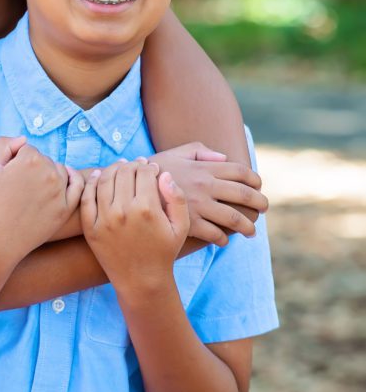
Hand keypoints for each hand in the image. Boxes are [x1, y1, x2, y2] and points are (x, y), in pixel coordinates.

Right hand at [0, 136, 83, 264]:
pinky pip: (77, 188)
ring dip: (49, 176)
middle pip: (44, 160)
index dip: (16, 162)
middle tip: (18, 188)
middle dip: (33, 169)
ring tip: (32, 191)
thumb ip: (4, 144)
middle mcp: (49, 172)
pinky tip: (68, 177)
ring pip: (59, 172)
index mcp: (30, 159)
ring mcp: (60, 191)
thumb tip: (24, 140)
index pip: (27, 150)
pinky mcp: (66, 208)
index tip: (9, 177)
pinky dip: (73, 180)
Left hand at [80, 160, 189, 288]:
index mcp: (147, 209)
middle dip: (131, 165)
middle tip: (136, 166)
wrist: (141, 280)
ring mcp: (103, 220)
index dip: (149, 166)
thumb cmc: (164, 252)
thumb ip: (176, 198)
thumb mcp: (181, 227)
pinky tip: (98, 176)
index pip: (144, 172)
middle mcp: (123, 212)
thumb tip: (164, 174)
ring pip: (104, 180)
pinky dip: (91, 183)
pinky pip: (86, 198)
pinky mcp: (90, 228)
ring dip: (112, 169)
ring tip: (120, 168)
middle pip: (123, 173)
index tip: (152, 168)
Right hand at [149, 142, 267, 245]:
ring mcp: (198, 205)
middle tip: (264, 209)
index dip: (255, 179)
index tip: (259, 186)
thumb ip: (199, 150)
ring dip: (248, 226)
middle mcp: (205, 185)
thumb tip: (223, 158)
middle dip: (260, 202)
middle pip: (243, 194)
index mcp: (203, 167)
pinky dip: (223, 238)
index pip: (240, 171)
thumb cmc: (150, 171)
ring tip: (252, 232)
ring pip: (234, 218)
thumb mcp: (174, 153)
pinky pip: (215, 234)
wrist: (127, 191)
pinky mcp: (189, 224)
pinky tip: (224, 241)